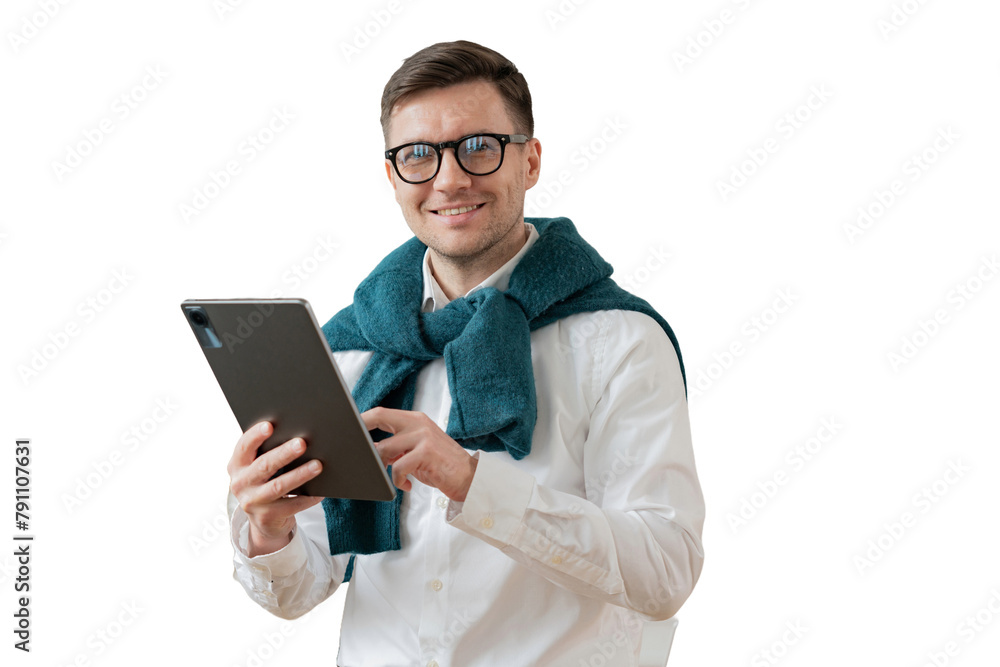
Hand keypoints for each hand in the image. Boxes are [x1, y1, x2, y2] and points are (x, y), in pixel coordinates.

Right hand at [228, 421, 324, 556]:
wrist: (264, 520)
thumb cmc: (266, 482)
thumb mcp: (259, 467)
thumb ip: (268, 451)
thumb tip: (297, 434)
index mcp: (237, 465)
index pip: (244, 447)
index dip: (255, 436)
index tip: (270, 425)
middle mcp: (240, 483)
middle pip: (264, 465)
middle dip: (284, 453)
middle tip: (302, 443)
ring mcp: (253, 502)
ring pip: (279, 486)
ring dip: (300, 474)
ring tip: (318, 465)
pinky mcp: (267, 517)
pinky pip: (292, 505)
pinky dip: (308, 497)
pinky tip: (321, 491)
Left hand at [363, 407, 477, 501]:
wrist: (469, 478)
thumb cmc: (439, 466)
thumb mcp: (415, 452)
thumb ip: (396, 447)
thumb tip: (370, 449)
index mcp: (415, 419)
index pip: (382, 412)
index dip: (364, 419)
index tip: (350, 429)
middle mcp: (419, 423)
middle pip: (380, 417)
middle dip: (363, 432)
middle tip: (357, 451)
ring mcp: (423, 436)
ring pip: (385, 448)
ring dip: (383, 467)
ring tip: (396, 478)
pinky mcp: (427, 452)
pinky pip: (398, 467)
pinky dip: (398, 480)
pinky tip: (407, 485)